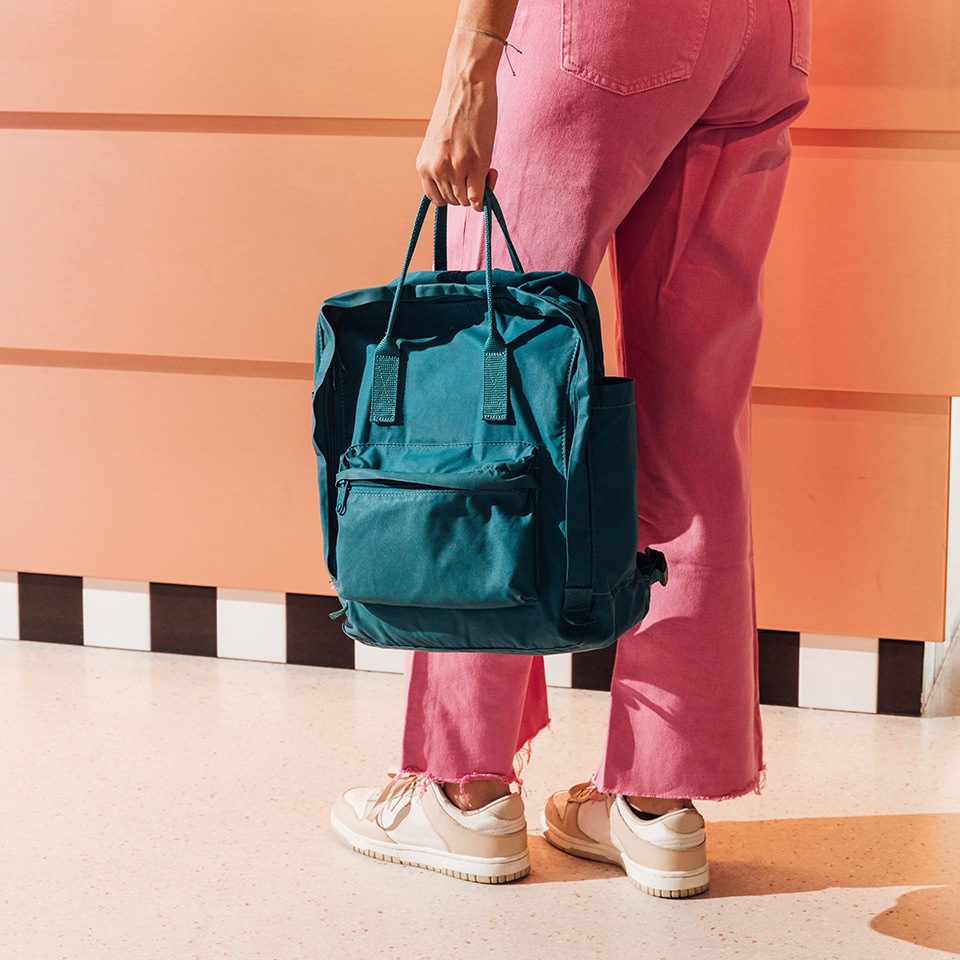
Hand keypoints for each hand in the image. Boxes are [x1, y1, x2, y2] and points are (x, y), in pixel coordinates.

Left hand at [416, 36, 501, 210]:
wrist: (466, 85)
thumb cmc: (455, 111)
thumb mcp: (438, 144)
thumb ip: (442, 166)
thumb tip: (460, 188)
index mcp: (423, 165)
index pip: (437, 199)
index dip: (451, 194)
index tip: (461, 181)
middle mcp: (436, 170)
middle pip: (453, 201)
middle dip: (466, 191)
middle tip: (476, 170)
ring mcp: (455, 169)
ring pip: (466, 201)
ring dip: (477, 190)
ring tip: (484, 166)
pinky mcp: (475, 165)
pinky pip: (478, 199)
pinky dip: (485, 197)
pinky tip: (490, 176)